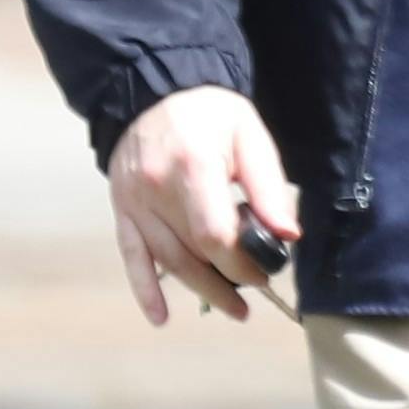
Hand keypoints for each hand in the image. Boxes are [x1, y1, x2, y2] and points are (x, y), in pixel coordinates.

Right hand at [107, 85, 297, 324]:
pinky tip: (160, 317)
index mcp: (192, 167)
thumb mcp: (249, 136)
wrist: (154, 91)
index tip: (265, 272)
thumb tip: (287, 235)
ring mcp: (133, 202)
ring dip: (199, 290)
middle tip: (254, 296)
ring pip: (166, 260)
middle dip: (226, 280)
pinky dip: (144, 290)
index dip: (242, 263)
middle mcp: (155, 188)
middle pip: (191, 253)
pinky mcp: (122, 209)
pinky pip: (131, 256)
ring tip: (231, 308)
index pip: (214, 234)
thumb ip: (268, 187)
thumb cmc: (210, 114)